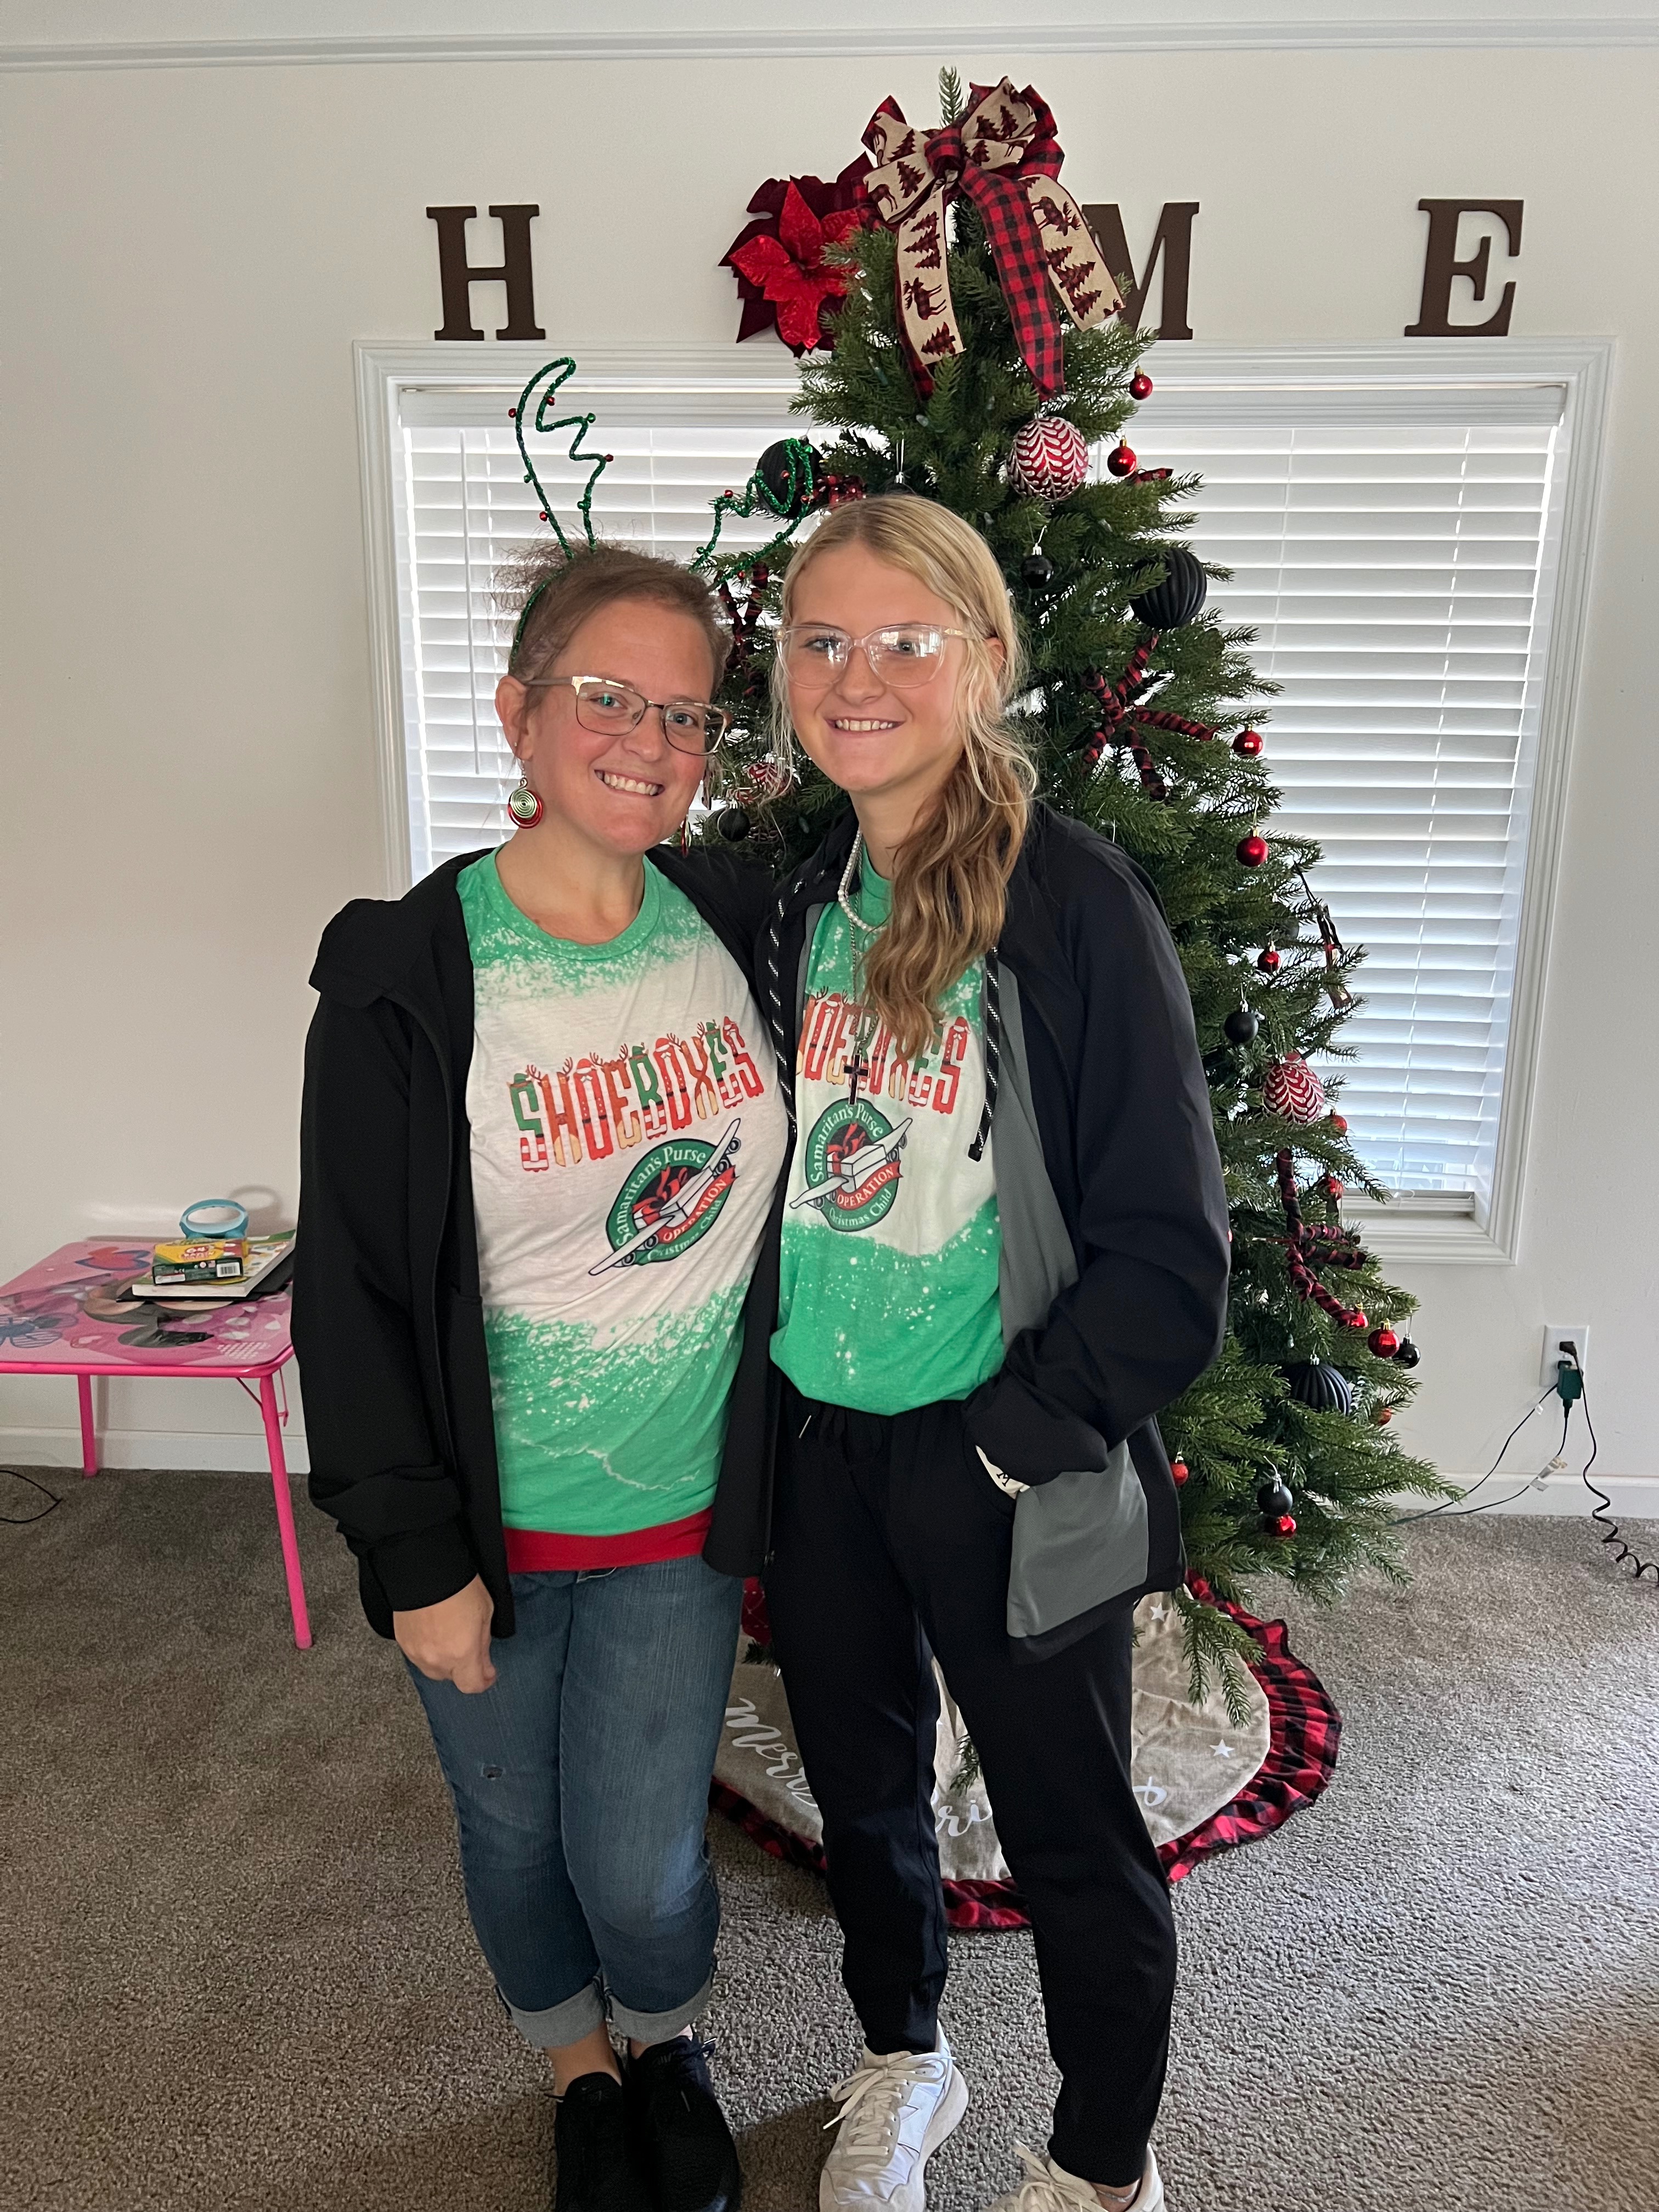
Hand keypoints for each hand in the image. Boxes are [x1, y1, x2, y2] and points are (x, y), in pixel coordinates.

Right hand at [393, 1574, 497, 1693]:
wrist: (424, 1569)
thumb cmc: (458, 1584)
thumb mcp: (486, 1611)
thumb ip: (483, 1642)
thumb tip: (482, 1659)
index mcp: (462, 1653)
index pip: (472, 1685)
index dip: (483, 1680)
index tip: (488, 1672)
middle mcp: (437, 1659)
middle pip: (452, 1678)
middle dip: (464, 1667)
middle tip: (470, 1646)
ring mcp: (417, 1653)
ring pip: (434, 1669)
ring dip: (444, 1660)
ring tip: (450, 1636)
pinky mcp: (403, 1643)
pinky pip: (419, 1656)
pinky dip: (428, 1650)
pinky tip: (434, 1631)